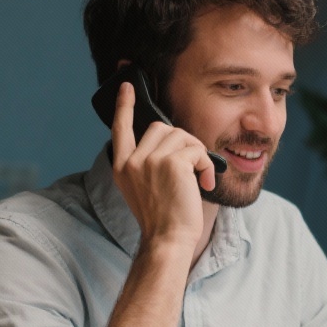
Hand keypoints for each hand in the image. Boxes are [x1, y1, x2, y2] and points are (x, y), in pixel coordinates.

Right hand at [110, 82, 215, 245]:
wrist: (168, 240)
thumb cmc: (163, 218)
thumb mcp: (143, 188)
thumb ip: (147, 163)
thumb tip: (170, 140)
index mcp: (122, 166)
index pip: (120, 128)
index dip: (124, 106)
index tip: (127, 87)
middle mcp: (132, 161)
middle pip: (162, 128)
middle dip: (182, 142)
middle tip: (191, 166)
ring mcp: (150, 160)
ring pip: (182, 136)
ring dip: (197, 154)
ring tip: (199, 178)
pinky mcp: (172, 164)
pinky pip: (197, 150)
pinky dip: (206, 166)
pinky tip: (205, 184)